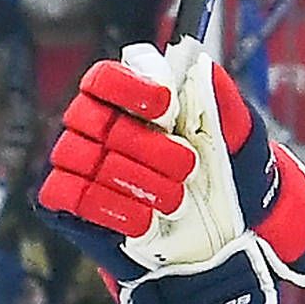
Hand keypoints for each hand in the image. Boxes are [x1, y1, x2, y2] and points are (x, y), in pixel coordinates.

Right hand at [40, 43, 304, 303]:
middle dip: (146, 146)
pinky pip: (68, 195)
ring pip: (84, 158)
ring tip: (175, 200)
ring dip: (137, 180)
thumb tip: (197, 61)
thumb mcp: (237, 137)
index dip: (129, 88)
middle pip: (96, 120)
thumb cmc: (223, 180)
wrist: (219, 242)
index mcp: (126, 103)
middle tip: (187, 168)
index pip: (104, 79)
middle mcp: (93, 129)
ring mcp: (78, 166)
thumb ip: (219, 96)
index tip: (165, 107)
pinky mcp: (69, 206)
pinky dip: (108, 207)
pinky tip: (144, 220)